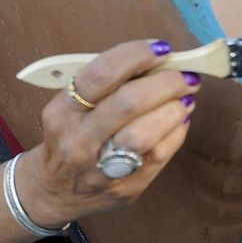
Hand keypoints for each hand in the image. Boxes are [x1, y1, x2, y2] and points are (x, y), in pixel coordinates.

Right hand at [17, 39, 197, 225]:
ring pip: (145, 133)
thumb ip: (106, 85)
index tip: (161, 49)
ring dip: (174, 110)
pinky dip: (176, 132)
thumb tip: (156, 60)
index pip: (100, 75)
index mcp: (63, 112)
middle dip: (165, 83)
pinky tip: (178, 121)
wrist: (56, 193)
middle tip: (185, 75)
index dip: (135, 56)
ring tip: (185, 99)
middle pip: (128, 103)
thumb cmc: (70, 138)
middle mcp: (78, 140)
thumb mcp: (70, 108)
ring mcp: (101, 168)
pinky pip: (159, 155)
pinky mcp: (125, 187)